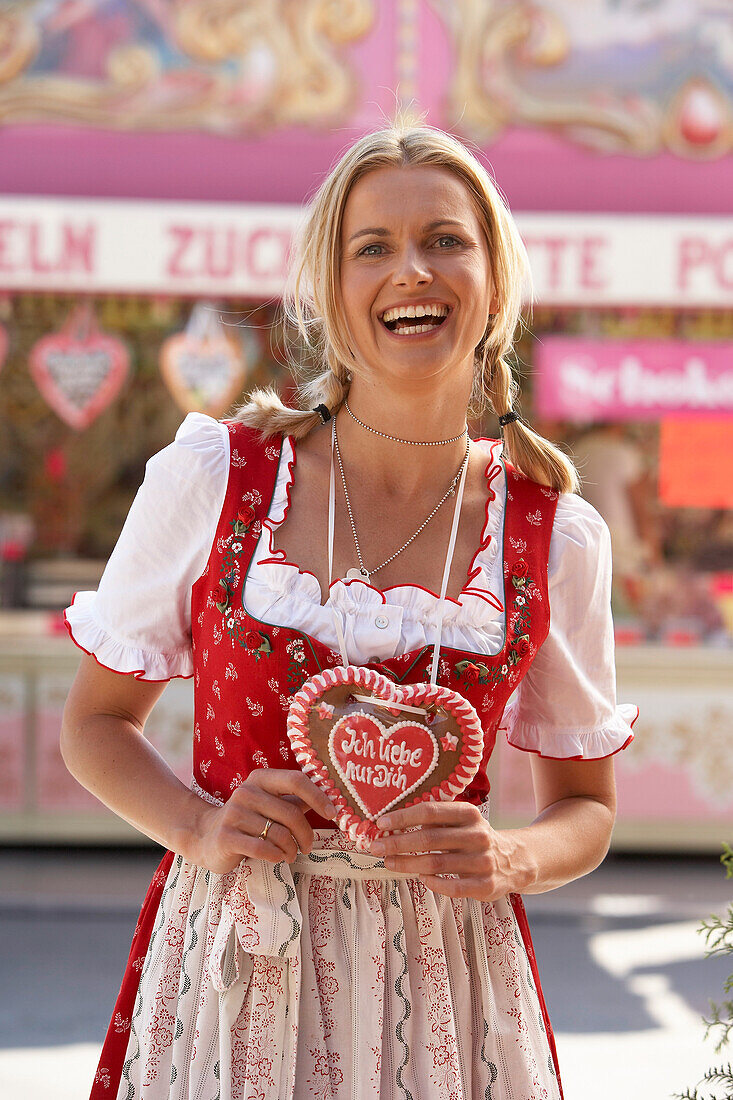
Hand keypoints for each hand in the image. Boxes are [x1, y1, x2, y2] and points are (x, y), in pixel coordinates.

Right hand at [194, 768, 337, 873]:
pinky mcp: (226, 836)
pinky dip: (276, 856)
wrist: (205, 836)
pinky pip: (263, 848)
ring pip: (279, 833)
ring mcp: (234, 813)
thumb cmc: (247, 821)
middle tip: (308, 847)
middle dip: (306, 834)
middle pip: (291, 813)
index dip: (318, 796)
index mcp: (260, 779)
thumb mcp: (269, 805)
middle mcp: (246, 792)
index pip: (296, 780)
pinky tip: (277, 858)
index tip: (332, 813)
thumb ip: (294, 801)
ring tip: (290, 855)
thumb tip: (328, 800)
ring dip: (291, 849)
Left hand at [367, 801, 535, 901]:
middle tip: (375, 847)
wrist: (515, 860)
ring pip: (437, 864)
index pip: (430, 812)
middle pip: (430, 839)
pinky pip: (453, 887)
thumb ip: (435, 821)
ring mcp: (483, 862)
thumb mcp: (461, 822)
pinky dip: (433, 883)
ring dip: (408, 864)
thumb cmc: (474, 838)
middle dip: (399, 843)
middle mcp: (477, 836)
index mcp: (468, 814)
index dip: (403, 817)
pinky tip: (420, 878)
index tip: (381, 823)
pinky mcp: (486, 886)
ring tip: (389, 863)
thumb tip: (392, 824)